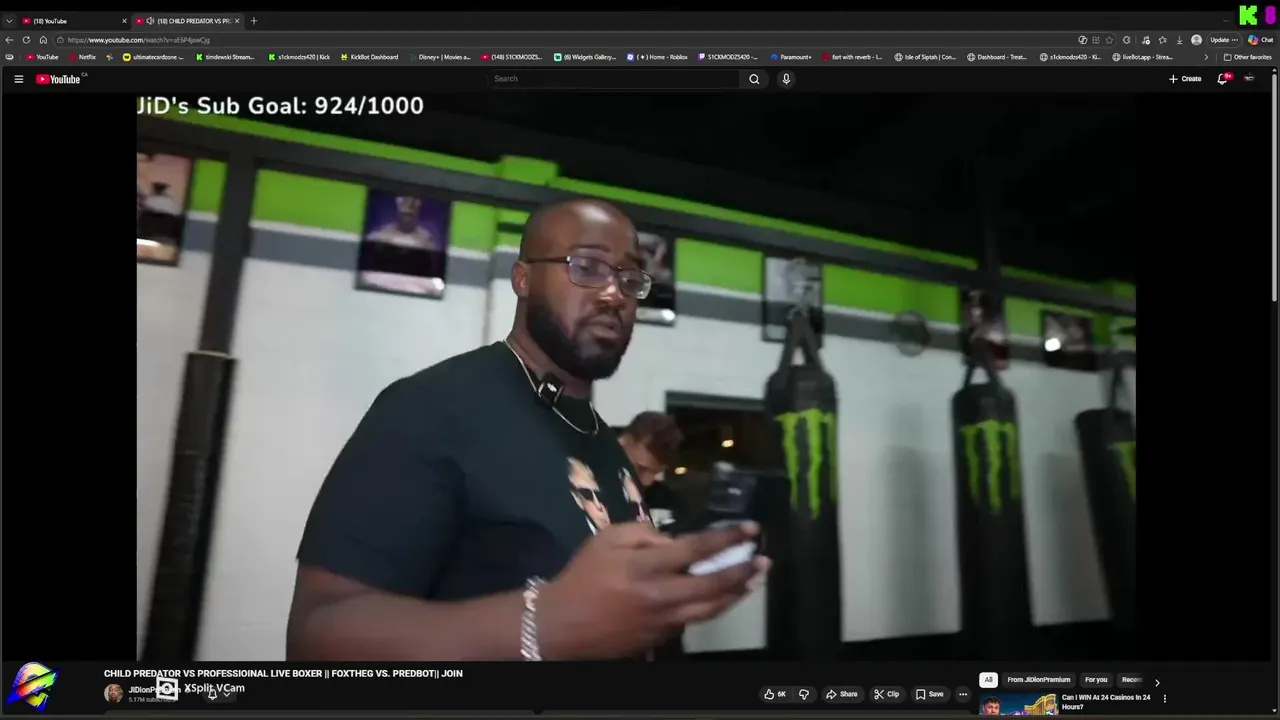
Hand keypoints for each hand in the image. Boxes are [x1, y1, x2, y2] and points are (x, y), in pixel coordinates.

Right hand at [536, 521, 768, 659]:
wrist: (562, 626)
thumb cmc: (582, 576)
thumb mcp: (606, 539)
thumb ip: (643, 534)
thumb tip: (672, 540)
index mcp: (646, 568)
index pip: (697, 549)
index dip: (726, 537)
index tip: (750, 527)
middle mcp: (661, 596)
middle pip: (714, 584)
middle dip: (743, 570)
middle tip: (764, 560)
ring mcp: (664, 621)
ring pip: (711, 609)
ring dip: (737, 593)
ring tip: (754, 579)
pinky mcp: (661, 638)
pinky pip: (694, 620)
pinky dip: (713, 606)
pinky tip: (723, 597)